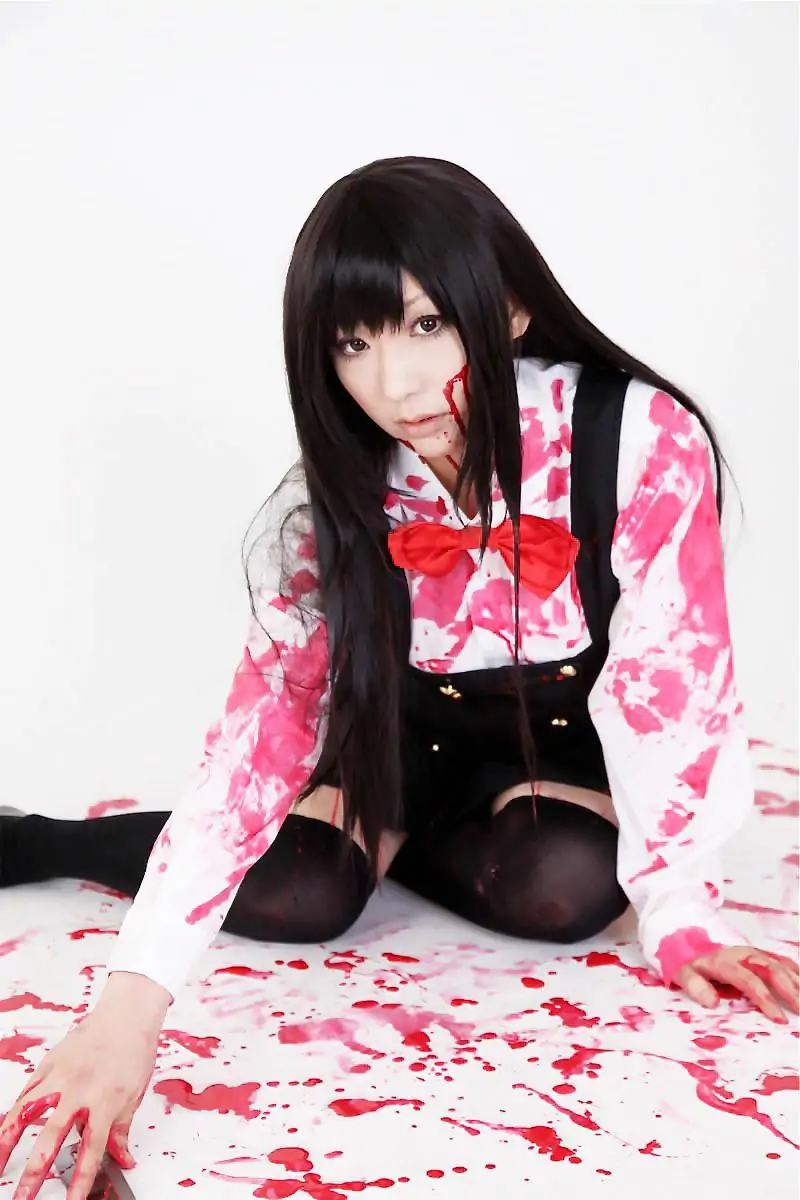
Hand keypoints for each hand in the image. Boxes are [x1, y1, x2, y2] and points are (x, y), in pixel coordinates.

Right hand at [0, 1001, 159, 1199]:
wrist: (126, 1015)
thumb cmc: (133, 1052)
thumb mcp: (134, 1096)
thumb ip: (122, 1133)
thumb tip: (123, 1161)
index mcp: (104, 1103)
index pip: (90, 1152)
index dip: (79, 1182)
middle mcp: (78, 1091)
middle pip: (50, 1138)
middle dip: (33, 1173)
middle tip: (21, 1198)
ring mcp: (59, 1077)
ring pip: (24, 1113)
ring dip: (7, 1143)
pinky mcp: (47, 1064)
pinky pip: (25, 1093)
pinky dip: (13, 1114)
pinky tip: (4, 1133)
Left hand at [673, 945, 799, 1022]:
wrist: (693, 948)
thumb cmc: (692, 967)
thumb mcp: (683, 974)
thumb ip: (694, 986)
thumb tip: (712, 1002)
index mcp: (725, 961)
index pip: (748, 979)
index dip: (764, 998)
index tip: (779, 1019)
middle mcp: (744, 955)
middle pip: (772, 970)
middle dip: (791, 991)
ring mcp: (756, 954)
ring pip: (782, 966)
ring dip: (799, 983)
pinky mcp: (763, 955)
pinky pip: (785, 963)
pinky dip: (798, 975)